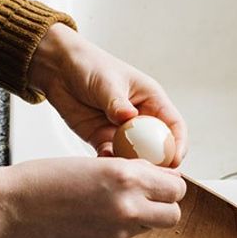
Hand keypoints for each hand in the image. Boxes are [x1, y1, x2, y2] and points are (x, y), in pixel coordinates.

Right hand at [0, 158, 185, 237]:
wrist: (10, 210)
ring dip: (142, 220)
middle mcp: (127, 207)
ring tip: (114, 209)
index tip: (160, 182)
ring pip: (150, 229)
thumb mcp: (94, 164)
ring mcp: (116, 234)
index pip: (176, 186)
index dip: (169, 185)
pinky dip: (114, 232)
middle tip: (148, 199)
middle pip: (174, 214)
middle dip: (164, 206)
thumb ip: (128, 175)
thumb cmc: (42, 180)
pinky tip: (89, 221)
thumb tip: (153, 181)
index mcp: (126, 177)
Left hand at [28, 24, 187, 166]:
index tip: (175, 159)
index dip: (178, 144)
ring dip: (131, 165)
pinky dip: (108, 162)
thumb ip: (117, 102)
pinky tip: (102, 160)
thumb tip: (129, 117)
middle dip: (157, 163)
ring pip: (134, 156)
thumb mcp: (106, 81)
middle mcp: (140, 118)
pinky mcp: (101, 139)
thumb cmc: (89, 65)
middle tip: (150, 172)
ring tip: (124, 168)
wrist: (58, 69)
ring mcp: (121, 131)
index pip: (174, 125)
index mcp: (151, 100)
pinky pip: (110, 156)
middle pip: (158, 148)